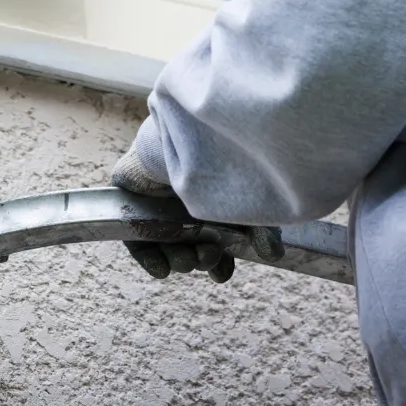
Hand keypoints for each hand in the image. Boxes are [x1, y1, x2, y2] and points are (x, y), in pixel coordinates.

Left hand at [110, 141, 283, 282]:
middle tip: (207, 256)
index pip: (213, 236)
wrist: (196, 131)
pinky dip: (148, 255)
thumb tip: (274, 255)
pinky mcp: (132, 195)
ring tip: (187, 259)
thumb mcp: (250, 199)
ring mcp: (158, 197)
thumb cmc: (228, 158)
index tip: (222, 274)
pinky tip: (161, 268)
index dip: (218, 262)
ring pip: (164, 240)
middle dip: (200, 258)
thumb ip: (261, 227)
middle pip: (189, 241)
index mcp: (211, 197)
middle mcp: (184, 198)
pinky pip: (135, 234)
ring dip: (178, 259)